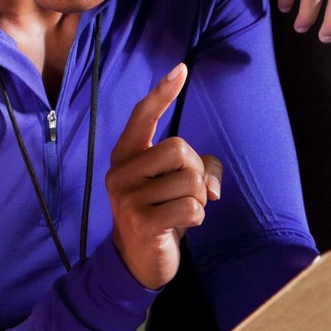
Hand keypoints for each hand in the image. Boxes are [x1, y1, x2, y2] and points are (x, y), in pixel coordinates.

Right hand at [106, 64, 221, 288]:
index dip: (162, 94)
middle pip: (179, 149)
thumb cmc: (160, 213)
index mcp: (125, 157)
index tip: (181, 69)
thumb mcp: (175, 185)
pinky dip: (197, 218)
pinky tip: (179, 226)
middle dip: (195, 171)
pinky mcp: (141, 222)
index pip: (143, 117)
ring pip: (191, 182)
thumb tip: (210, 186)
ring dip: (198, 199)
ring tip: (179, 211)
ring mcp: (127, 198)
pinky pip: (193, 208)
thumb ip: (198, 169)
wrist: (136, 261)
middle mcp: (120, 173)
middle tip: (185, 192)